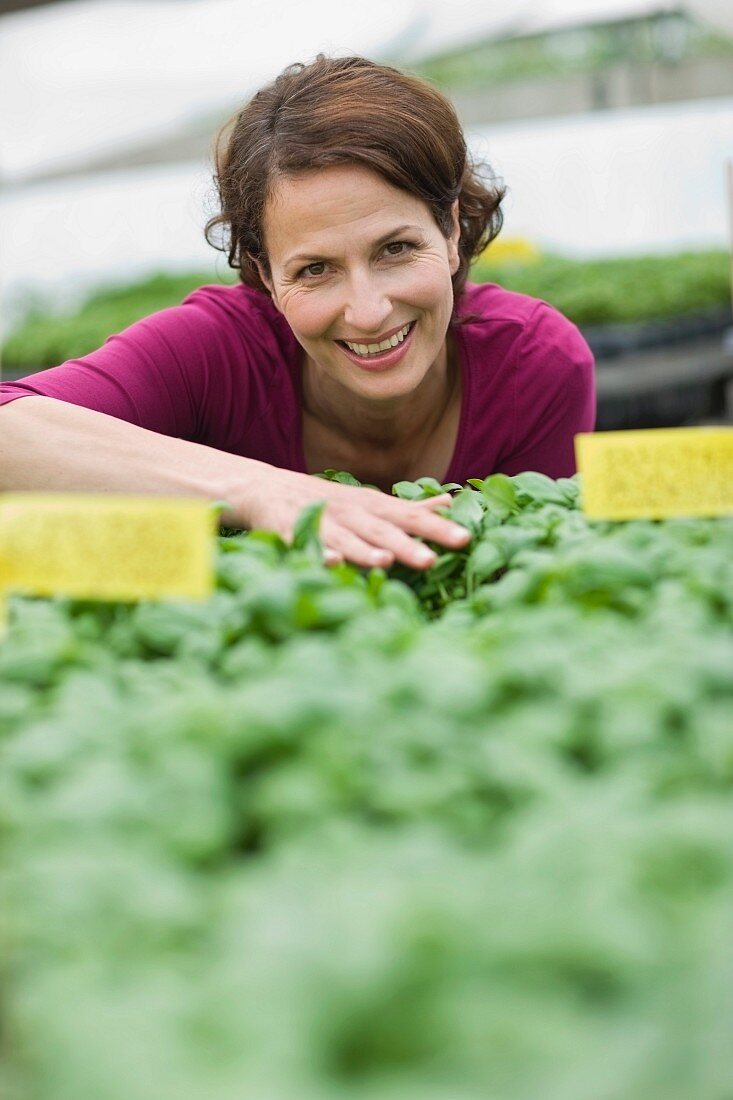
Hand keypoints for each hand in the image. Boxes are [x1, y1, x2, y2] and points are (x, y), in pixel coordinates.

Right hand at [238, 466, 470, 569]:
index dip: (438, 528)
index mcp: (373, 507)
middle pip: (382, 530)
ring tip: (384, 561)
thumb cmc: (330, 503)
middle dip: (407, 544)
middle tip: (431, 560)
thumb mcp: (372, 502)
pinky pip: (304, 543)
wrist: (267, 489)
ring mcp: (321, 521)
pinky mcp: (289, 530)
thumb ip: (411, 508)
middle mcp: (351, 512)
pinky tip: (329, 564)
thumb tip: (451, 502)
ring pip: (346, 538)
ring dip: (364, 549)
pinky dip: (316, 552)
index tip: (465, 540)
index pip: (411, 517)